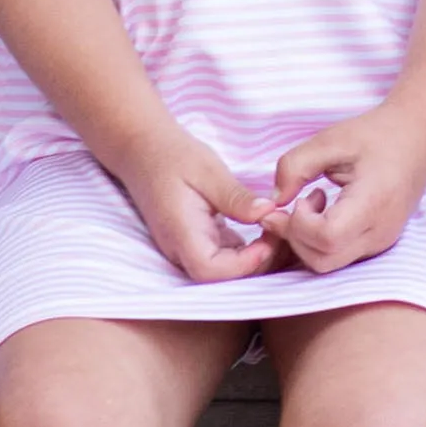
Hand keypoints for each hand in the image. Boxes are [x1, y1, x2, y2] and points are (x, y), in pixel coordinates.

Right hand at [121, 123, 278, 283]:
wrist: (143, 149)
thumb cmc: (172, 155)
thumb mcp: (208, 170)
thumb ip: (236, 197)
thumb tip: (269, 212)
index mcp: (179, 232)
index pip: (209, 270)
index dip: (243, 264)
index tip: (269, 239)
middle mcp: (180, 248)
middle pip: (220, 277)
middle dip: (256, 263)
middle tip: (282, 232)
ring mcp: (187, 248)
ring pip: (224, 270)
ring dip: (255, 258)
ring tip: (278, 230)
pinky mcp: (197, 241)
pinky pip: (224, 257)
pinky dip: (247, 250)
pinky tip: (266, 230)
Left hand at [267, 101, 425, 279]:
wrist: (418, 138)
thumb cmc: (375, 135)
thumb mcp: (330, 140)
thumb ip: (294, 167)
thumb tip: (273, 201)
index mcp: (373, 202)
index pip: (327, 238)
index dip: (301, 223)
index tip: (300, 197)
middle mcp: (380, 231)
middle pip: (323, 260)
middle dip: (296, 237)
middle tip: (294, 202)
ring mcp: (381, 242)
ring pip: (329, 264)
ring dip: (307, 240)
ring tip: (311, 202)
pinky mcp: (378, 244)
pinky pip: (339, 256)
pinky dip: (321, 241)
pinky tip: (324, 210)